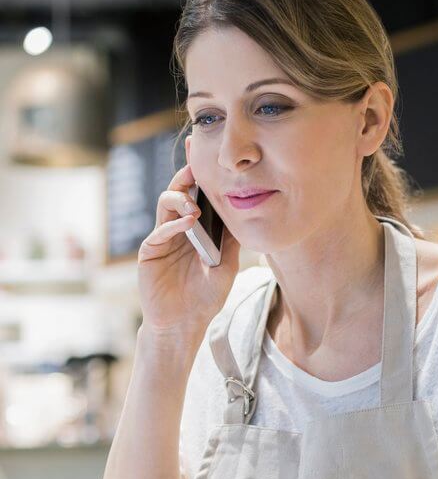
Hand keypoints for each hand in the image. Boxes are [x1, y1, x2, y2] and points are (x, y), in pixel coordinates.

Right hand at [138, 163, 239, 338]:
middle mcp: (177, 229)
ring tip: (195, 208)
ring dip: (180, 200)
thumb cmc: (205, 297)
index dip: (199, 176)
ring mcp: (162, 238)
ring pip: (165, 205)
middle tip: (196, 167)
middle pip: (177, 192)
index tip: (206, 154)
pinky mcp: (150, 252)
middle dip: (185, 176)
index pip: (196, 196)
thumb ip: (231, 241)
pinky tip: (188, 223)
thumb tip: (245, 213)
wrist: (184, 323)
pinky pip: (159, 232)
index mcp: (195, 229)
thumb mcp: (226, 266)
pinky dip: (173, 226)